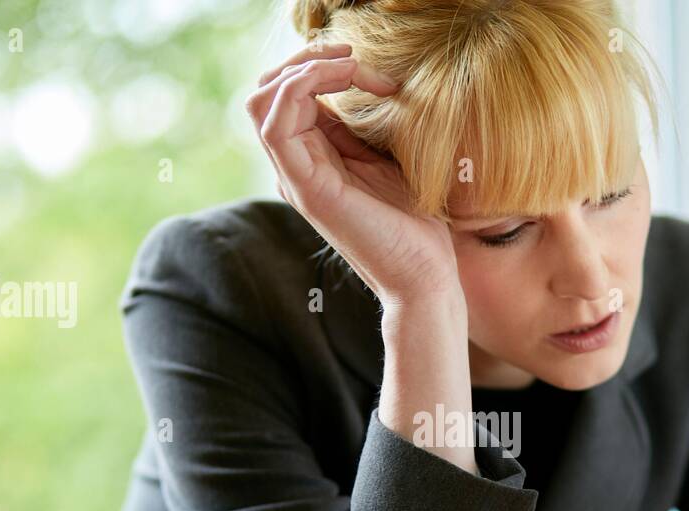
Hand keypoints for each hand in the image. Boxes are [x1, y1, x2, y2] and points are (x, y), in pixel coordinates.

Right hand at [246, 43, 464, 309]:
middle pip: (268, 91)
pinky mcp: (306, 188)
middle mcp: (297, 167)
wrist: (426, 275)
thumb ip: (362, 128)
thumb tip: (361, 86)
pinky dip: (304, 86)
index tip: (375, 73)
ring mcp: (297, 177)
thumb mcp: (388, 159)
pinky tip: (347, 81)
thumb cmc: (416, 225)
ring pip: (263, 100)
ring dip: (306, 67)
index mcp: (314, 159)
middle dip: (306, 59)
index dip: (324, 66)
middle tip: (353, 58)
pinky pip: (276, 124)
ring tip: (352, 66)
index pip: (291, 95)